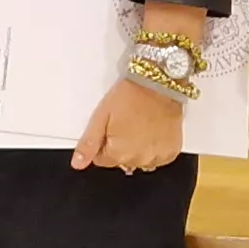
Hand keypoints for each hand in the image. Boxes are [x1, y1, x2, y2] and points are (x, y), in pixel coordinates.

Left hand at [70, 78, 185, 171]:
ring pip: (139, 161)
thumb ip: (89, 144)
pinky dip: (154, 148)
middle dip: (120, 146)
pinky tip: (152, 132)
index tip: (110, 127)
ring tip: (140, 127)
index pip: (102, 160)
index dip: (103, 143)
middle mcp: (139, 160)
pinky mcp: (171, 151)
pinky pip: (158, 158)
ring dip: (138, 149)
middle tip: (126, 123)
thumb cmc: (131, 96)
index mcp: (118, 154)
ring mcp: (157, 157)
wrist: (158, 84)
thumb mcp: (101, 116)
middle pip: (121, 161)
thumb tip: (78, 163)